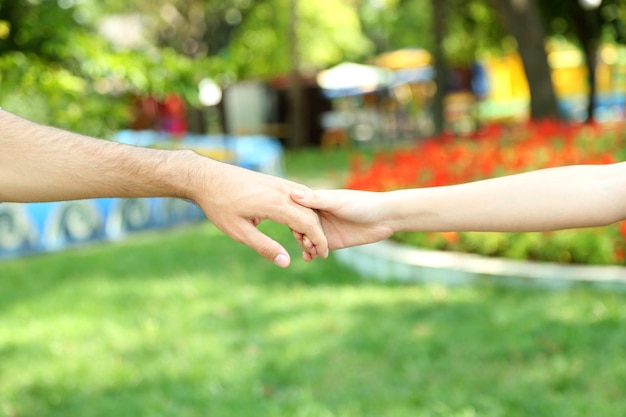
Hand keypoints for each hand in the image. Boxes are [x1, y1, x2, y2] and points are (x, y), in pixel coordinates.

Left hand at [189, 158, 327, 266]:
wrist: (207, 177)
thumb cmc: (220, 205)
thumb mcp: (239, 231)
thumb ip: (264, 247)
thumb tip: (286, 262)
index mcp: (275, 204)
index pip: (307, 223)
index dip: (318, 240)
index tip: (322, 255)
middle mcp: (282, 191)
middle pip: (310, 213)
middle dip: (317, 233)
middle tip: (317, 252)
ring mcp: (279, 183)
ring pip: (306, 203)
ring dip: (311, 221)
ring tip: (307, 240)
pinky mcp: (274, 181)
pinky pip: (297, 195)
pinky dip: (303, 209)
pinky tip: (299, 221)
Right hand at [290, 188, 394, 259]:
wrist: (384, 218)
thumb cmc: (361, 203)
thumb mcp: (336, 201)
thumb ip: (315, 200)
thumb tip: (292, 193)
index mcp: (317, 202)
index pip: (297, 210)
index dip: (293, 220)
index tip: (296, 227)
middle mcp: (319, 215)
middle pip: (300, 227)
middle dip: (300, 236)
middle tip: (306, 242)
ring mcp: (325, 230)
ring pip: (308, 239)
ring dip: (305, 246)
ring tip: (310, 250)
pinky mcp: (333, 242)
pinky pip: (318, 249)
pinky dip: (311, 254)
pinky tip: (309, 258)